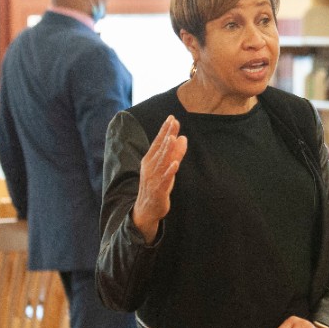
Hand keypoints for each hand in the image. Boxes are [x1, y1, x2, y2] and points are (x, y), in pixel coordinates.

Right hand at [131, 115, 187, 242]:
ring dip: (167, 150)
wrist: (146, 210)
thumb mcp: (166, 168)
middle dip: (167, 135)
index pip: (158, 142)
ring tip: (173, 137)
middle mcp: (150, 167)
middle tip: (174, 122)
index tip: (171, 117)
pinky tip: (175, 164)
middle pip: (160, 149)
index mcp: (150, 160)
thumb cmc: (156, 186)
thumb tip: (182, 137)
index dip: (164, 130)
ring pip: (162, 162)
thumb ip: (175, 153)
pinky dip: (170, 171)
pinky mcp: (158, 190)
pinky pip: (165, 179)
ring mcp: (153, 178)